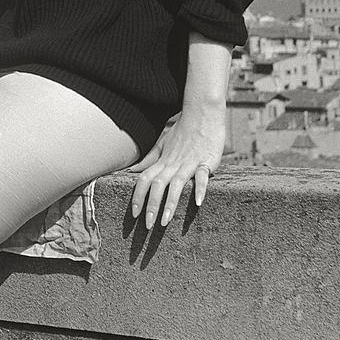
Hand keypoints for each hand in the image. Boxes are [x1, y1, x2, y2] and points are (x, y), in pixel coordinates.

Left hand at [126, 102, 225, 227]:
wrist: (203, 113)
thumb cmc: (183, 131)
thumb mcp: (163, 144)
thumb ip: (149, 159)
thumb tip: (132, 171)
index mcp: (163, 161)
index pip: (144, 179)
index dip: (137, 196)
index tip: (133, 215)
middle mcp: (173, 164)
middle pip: (157, 185)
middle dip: (151, 205)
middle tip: (147, 227)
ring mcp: (190, 163)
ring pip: (177, 184)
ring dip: (170, 203)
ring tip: (164, 222)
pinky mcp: (207, 161)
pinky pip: (203, 176)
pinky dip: (200, 188)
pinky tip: (197, 203)